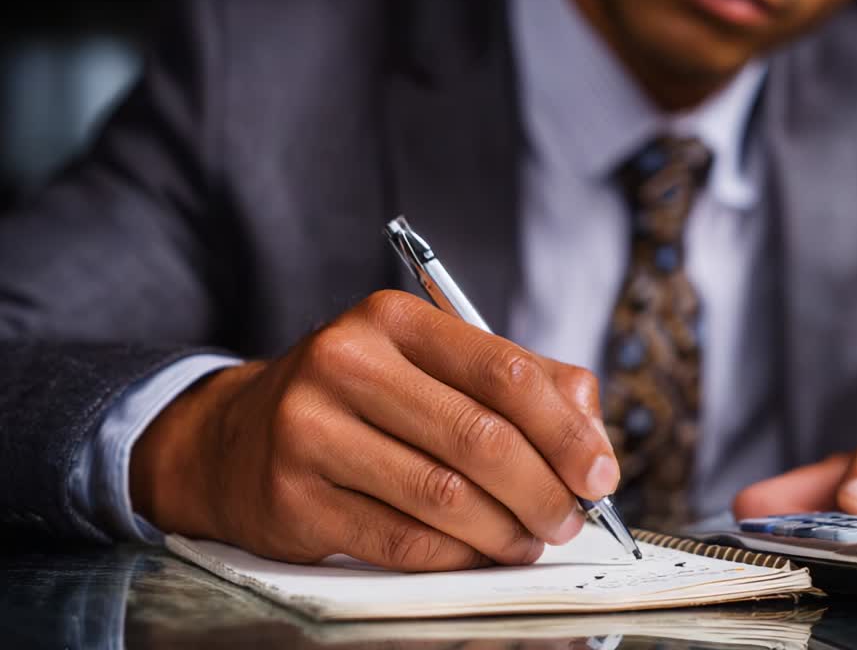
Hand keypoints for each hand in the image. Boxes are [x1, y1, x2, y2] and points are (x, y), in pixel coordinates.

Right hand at [130, 290, 618, 570]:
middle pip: (480, 438)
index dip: (566, 431)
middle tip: (571, 518)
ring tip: (531, 539)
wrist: (236, 437)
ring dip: (507, 531)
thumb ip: (521, 382)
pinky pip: (402, 541)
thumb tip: (592, 434)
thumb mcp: (431, 365)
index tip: (600, 473)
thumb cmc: (361, 400)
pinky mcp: (293, 498)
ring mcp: (311, 431)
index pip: (505, 373)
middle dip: (545, 491)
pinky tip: (478, 553)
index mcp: (394, 319)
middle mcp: (346, 364)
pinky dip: (458, 556)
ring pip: (445, 498)